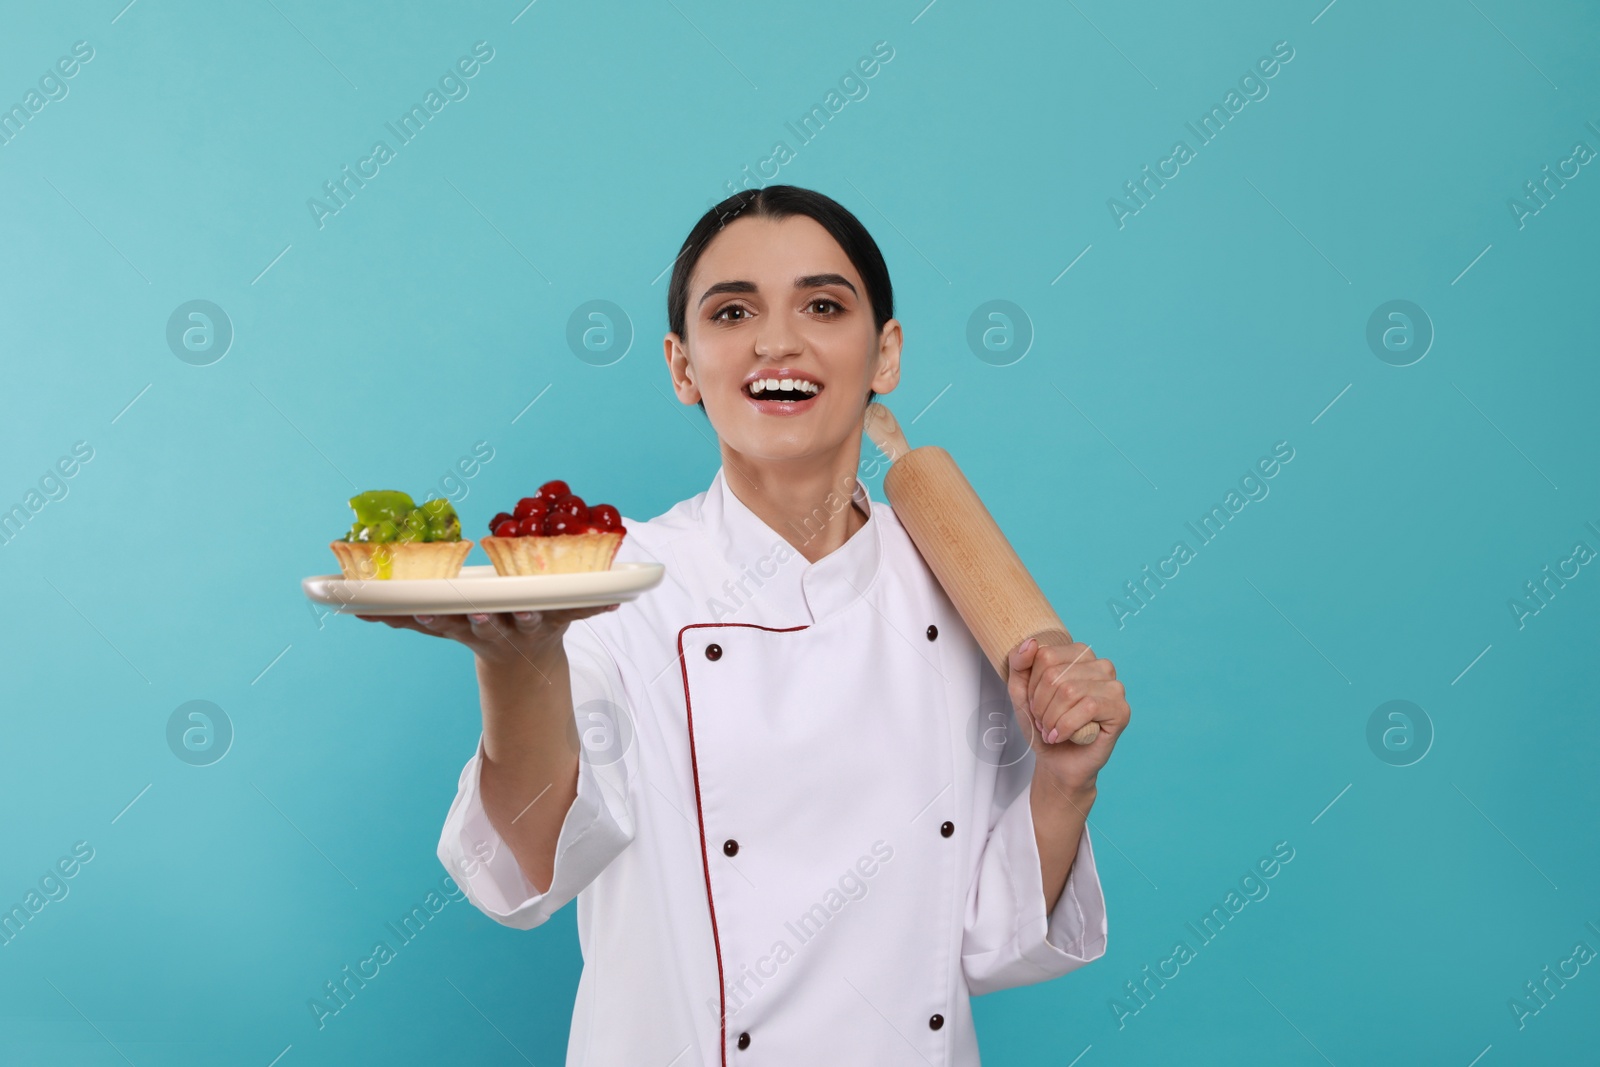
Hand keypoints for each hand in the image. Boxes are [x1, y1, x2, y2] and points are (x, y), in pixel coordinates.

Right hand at [355, 603, 618, 666]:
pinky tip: (619, 598)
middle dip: (485, 619)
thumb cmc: (479, 631)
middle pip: (490, 625)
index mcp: (467, 629)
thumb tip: (339, 601)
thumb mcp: (442, 626)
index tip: (422, 610)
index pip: (444, 624)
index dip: (433, 618)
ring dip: (546, 607)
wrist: (528, 670)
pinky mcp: (562, 620)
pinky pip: (582, 610)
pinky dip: (601, 604)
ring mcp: (531, 627)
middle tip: (480, 611)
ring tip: (546, 602)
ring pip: (537, 616)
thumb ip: (398, 614)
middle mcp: (499, 631)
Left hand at [1006, 637, 1129, 794]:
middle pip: (1055, 675)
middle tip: (1044, 721)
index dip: (1033, 686)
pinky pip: (1088, 708)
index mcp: (1079, 655)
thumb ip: (1019, 664)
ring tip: (1052, 730)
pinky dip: (1066, 727)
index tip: (1035, 703)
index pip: (1045, 656)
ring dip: (1052, 719)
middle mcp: (1100, 666)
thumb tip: (1031, 643)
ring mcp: (1114, 687)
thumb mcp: (1021, 692)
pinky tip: (1064, 736)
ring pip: (1070, 691)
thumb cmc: (1043, 725)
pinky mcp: (1121, 709)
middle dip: (1041, 705)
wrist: (1057, 762)